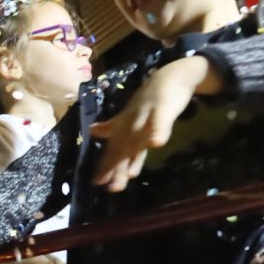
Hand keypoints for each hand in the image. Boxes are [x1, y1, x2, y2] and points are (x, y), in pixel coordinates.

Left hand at [89, 56, 218, 191]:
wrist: (169, 76)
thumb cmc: (150, 99)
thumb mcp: (130, 113)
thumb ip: (114, 125)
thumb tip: (93, 131)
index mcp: (125, 127)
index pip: (115, 149)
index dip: (107, 166)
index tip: (97, 183)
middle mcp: (132, 124)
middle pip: (124, 149)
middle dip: (117, 168)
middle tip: (110, 188)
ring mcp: (146, 117)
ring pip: (138, 139)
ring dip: (134, 155)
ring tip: (129, 176)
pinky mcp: (163, 109)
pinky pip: (160, 121)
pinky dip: (158, 131)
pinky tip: (157, 143)